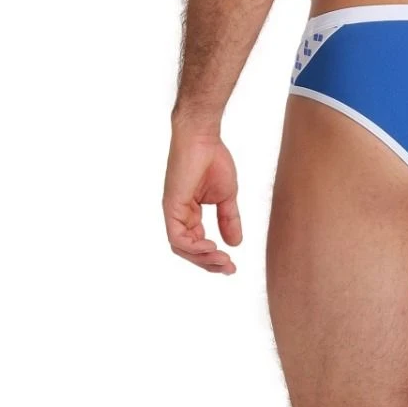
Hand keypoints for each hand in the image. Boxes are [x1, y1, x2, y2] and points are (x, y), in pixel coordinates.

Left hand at [162, 124, 241, 273]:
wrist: (203, 137)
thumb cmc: (214, 159)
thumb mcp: (227, 196)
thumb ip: (228, 219)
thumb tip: (236, 244)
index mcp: (190, 213)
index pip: (198, 243)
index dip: (214, 257)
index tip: (232, 265)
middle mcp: (179, 215)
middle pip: (189, 249)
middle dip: (209, 262)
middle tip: (229, 268)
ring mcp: (173, 212)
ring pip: (182, 247)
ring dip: (202, 258)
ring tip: (222, 260)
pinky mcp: (171, 206)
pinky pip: (177, 236)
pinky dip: (193, 246)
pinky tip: (211, 247)